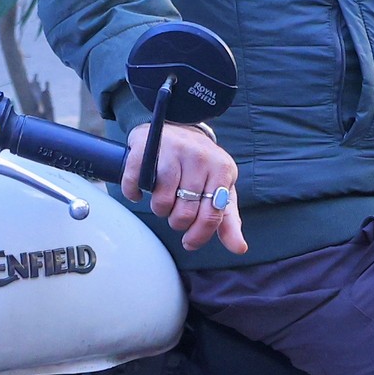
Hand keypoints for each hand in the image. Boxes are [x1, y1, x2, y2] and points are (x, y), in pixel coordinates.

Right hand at [126, 122, 247, 254]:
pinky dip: (134, 194)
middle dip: (177, 222)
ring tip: (163, 198)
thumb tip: (239, 248)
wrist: (180, 126)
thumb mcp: (222, 188)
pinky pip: (135, 184)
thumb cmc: (202, 166)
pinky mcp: (146, 147)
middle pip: (184, 214)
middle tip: (176, 211)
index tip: (189, 243)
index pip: (212, 216)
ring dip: (159, 209)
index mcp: (222, 170)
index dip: (198, 236)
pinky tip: (141, 192)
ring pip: (161, 202)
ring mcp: (172, 151)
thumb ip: (228, 220)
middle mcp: (199, 158)